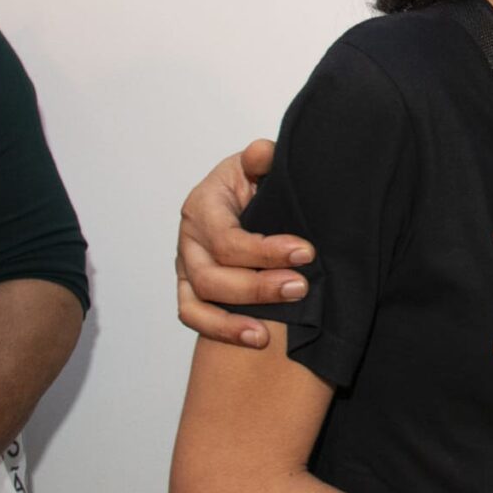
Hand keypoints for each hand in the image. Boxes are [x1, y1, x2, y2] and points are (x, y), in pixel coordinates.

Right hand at [175, 141, 305, 347]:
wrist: (248, 197)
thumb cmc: (255, 182)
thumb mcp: (259, 165)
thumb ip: (261, 160)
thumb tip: (262, 153)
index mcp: (203, 206)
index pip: (227, 238)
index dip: (265, 250)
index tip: (306, 253)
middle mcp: (189, 239)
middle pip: (211, 275)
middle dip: (258, 287)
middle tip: (301, 288)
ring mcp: (186, 267)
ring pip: (199, 302)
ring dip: (236, 318)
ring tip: (272, 330)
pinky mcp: (191, 289)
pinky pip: (195, 317)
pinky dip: (222, 331)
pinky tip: (257, 339)